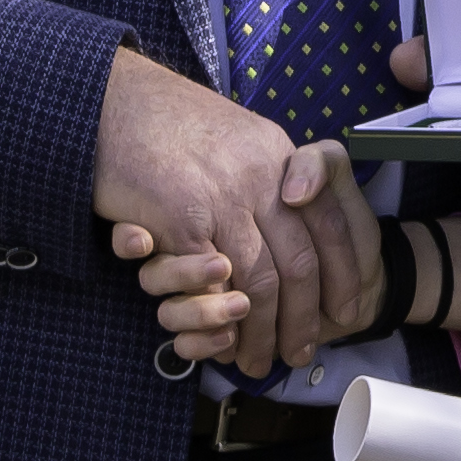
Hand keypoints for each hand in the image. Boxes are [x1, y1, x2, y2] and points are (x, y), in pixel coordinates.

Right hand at [94, 49, 383, 374]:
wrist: (115, 100)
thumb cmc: (170, 121)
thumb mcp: (242, 133)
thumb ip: (275, 167)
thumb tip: (300, 202)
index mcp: (279, 155)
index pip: (330, 224)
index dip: (343, 273)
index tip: (345, 309)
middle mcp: (261, 177)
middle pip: (300, 263)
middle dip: (305, 316)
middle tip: (303, 352)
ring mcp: (222, 199)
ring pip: (260, 281)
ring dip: (263, 331)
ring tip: (262, 361)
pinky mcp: (182, 221)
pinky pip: (215, 282)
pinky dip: (221, 319)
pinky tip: (224, 340)